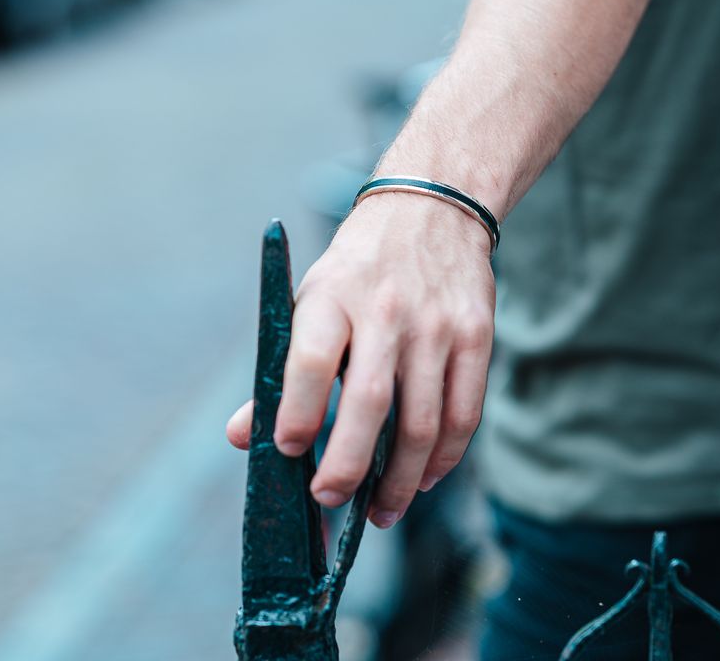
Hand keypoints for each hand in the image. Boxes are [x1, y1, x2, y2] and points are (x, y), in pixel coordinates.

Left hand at [227, 191, 495, 527]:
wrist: (431, 207)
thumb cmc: (358, 269)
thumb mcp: (310, 300)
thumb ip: (280, 371)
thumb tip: (243, 437)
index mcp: (331, 298)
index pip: (309, 360)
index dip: (296, 412)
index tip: (287, 450)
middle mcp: (386, 311)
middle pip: (369, 403)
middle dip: (347, 464)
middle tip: (330, 498)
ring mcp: (437, 325)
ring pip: (422, 422)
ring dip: (400, 479)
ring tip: (381, 510)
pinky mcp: (476, 336)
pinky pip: (463, 413)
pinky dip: (445, 457)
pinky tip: (424, 478)